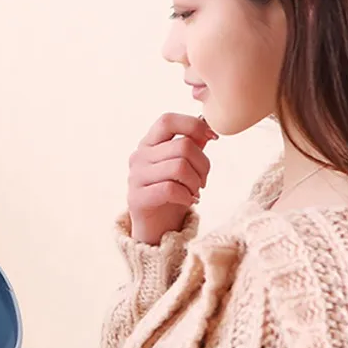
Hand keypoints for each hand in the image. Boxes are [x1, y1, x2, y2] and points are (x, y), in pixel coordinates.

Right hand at [128, 113, 216, 244]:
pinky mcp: (137, 198)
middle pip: (183, 146)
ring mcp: (135, 177)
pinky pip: (171, 189)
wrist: (155, 226)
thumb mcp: (182, 164)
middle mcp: (139, 156)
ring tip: (196, 192)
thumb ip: (191, 144)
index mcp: (149, 143)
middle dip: (203, 164)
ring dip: (196, 182)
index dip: (193, 125)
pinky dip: (186, 196)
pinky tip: (189, 201)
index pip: (168, 121)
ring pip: (179, 167)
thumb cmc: (171, 192)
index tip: (212, 138)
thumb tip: (209, 125)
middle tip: (203, 180)